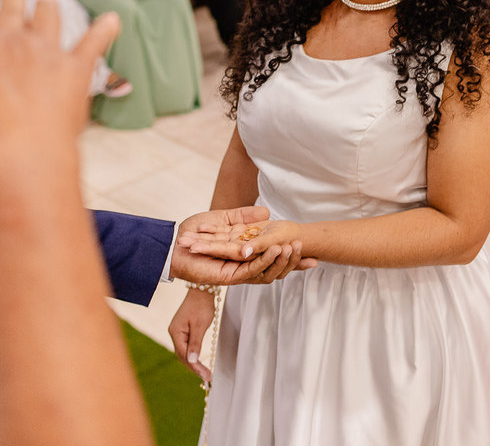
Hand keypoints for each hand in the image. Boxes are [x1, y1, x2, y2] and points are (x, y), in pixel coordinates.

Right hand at [168, 289, 215, 380]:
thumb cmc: (201, 306)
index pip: (183, 354)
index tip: (205, 375)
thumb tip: (192, 360)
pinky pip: (187, 346)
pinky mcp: (184, 330)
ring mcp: (178, 331)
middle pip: (182, 355)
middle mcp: (174, 333)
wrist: (202, 290)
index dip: (194, 366)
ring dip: (193, 362)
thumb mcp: (200, 326)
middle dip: (194, 367)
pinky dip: (193, 354)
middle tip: (207, 377)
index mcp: (175, 332)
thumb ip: (195, 344)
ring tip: (204, 373)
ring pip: (184, 352)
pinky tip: (199, 361)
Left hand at [171, 207, 314, 284]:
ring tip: (294, 247)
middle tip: (312, 257)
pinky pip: (251, 268)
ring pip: (266, 270)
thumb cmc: (194, 232)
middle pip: (275, 269)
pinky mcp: (230, 276)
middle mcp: (244, 266)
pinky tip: (274, 249)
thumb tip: (266, 213)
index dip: (293, 260)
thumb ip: (245, 217)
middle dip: (294, 264)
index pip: (273, 259)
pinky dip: (264, 260)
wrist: (174, 243)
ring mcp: (238, 273)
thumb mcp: (224, 219)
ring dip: (281, 260)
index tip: (315, 258)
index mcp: (245, 255)